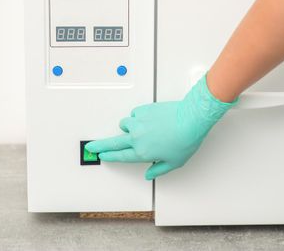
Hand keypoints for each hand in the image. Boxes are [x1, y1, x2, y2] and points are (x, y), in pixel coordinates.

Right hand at [85, 74, 238, 179]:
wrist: (191, 119)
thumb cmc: (185, 140)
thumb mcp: (174, 162)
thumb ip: (159, 169)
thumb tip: (149, 174)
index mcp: (143, 153)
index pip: (121, 157)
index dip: (110, 157)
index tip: (102, 156)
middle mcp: (137, 138)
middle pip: (113, 142)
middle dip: (100, 145)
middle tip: (91, 146)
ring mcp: (138, 123)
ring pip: (125, 124)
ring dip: (129, 127)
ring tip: (142, 128)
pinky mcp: (143, 110)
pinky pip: (135, 113)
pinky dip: (139, 116)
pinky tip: (150, 118)